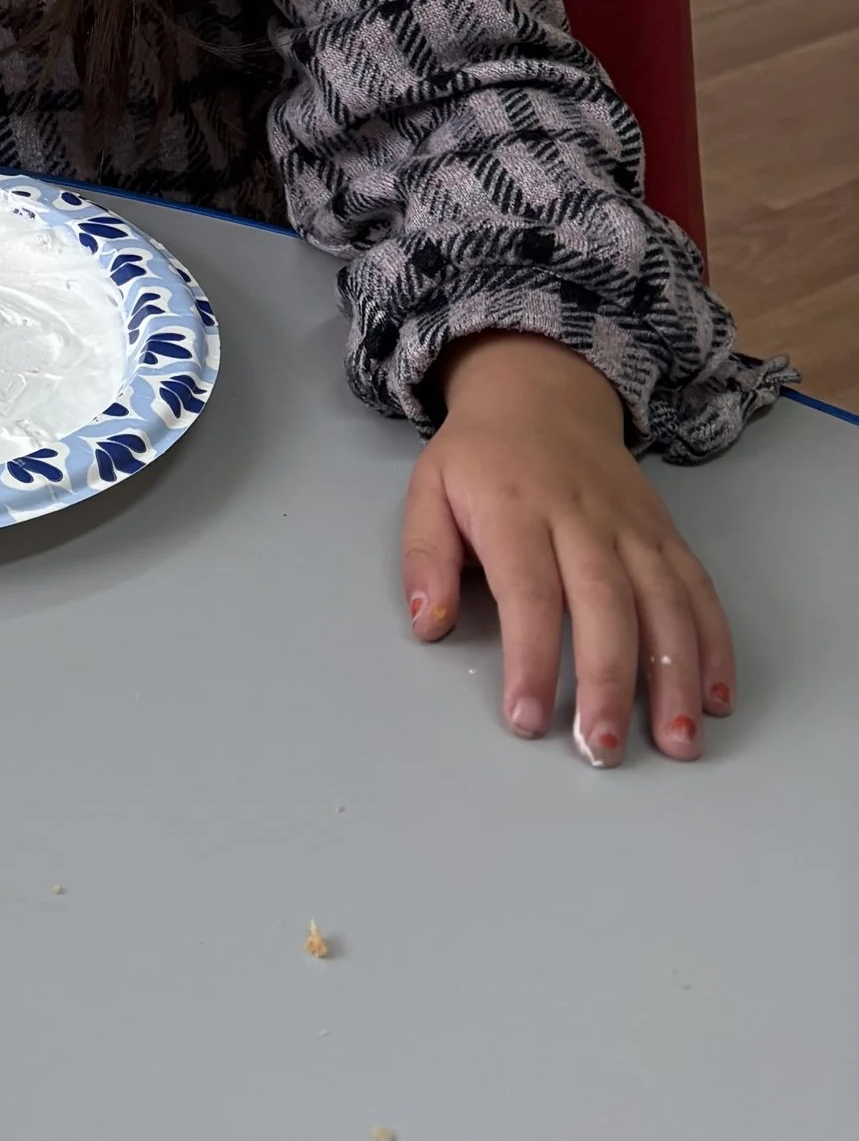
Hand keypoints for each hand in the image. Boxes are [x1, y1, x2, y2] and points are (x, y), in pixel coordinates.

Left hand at [403, 332, 733, 765]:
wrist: (540, 390)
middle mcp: (582, 519)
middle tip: (602, 750)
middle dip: (609, 682)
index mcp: (516, 510)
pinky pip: (698, 589)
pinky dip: (714, 644)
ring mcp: (632, 526)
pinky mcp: (665, 533)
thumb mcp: (428, 490)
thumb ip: (425, 557)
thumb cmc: (479, 458)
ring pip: (664, 602)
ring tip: (677, 743)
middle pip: (604, 603)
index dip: (530, 658)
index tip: (527, 719)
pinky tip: (715, 698)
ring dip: (675, 675)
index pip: (528, 591)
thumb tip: (429, 626)